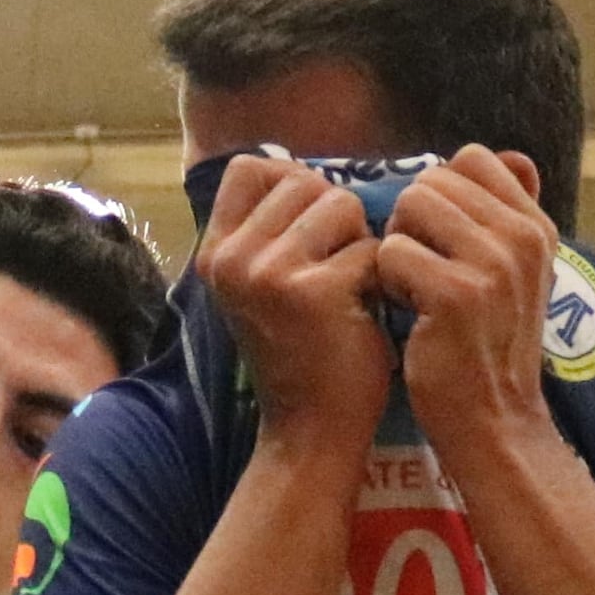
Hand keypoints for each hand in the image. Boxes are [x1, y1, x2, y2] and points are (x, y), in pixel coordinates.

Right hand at [190, 151, 390, 447]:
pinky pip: (369, 248)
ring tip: (349, 290)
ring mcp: (266, 274)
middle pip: (303, 180)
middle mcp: (231, 258)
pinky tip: (363, 313)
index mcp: (215, 253)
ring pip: (340, 204)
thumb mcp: (265, 284)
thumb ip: (271, 229)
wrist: (313, 427)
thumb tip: (301, 168)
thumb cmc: (304, 350)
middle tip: (334, 271)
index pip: (250, 167)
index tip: (308, 229)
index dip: (292, 184)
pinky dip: (379, 277)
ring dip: (360, 243)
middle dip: (335, 217)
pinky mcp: (311, 292)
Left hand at [372, 149, 560, 470]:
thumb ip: (507, 214)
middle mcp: (523, 237)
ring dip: (398, 249)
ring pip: (409, 208)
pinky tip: (407, 314)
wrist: (492, 422)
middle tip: (422, 274)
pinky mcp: (457, 295)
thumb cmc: (485, 345)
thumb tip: (515, 155)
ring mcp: (494, 265)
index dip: (438, 195)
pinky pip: (392, 252)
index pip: (470, 160)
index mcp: (536, 226)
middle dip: (412, 224)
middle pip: (431, 182)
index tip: (441, 243)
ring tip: (415, 292)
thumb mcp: (513, 273)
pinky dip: (387, 282)